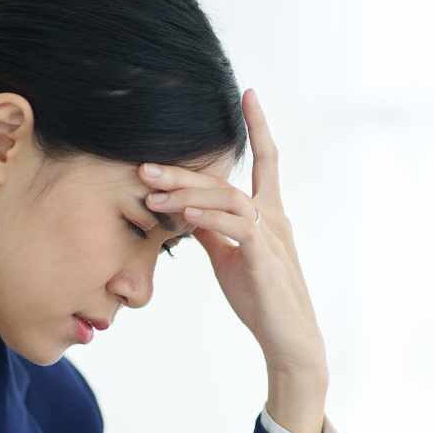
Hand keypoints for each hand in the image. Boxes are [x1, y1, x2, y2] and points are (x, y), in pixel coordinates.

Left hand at [138, 88, 327, 378]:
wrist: (288, 338)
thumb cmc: (261, 298)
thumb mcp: (230, 258)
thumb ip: (213, 232)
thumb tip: (189, 214)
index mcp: (267, 215)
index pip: (266, 161)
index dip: (259, 127)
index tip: (249, 94)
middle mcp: (273, 218)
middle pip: (227, 180)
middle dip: (184, 171)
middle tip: (144, 166)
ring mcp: (271, 237)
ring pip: (229, 199)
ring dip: (187, 194)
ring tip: (151, 194)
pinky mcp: (264, 260)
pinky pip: (237, 229)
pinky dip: (209, 218)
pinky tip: (184, 216)